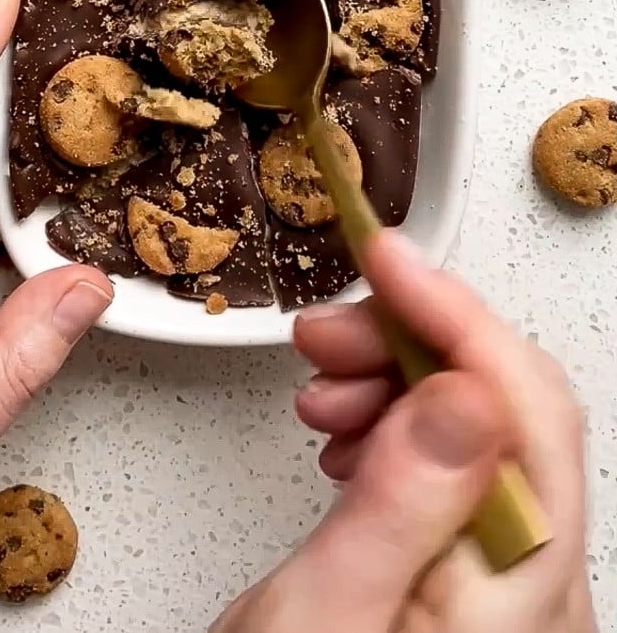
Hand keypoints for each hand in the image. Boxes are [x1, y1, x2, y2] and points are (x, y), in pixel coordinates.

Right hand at [213, 233, 594, 631]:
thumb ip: (401, 505)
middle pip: (508, 408)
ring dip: (398, 380)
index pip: (524, 409)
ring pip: (479, 427)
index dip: (455, 313)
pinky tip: (346, 431)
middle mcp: (538, 592)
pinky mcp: (471, 579)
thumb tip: (461, 389)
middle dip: (414, 342)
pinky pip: (454, 466)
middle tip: (327, 333)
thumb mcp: (320, 619)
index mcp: (521, 599)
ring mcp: (511, 587)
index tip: (383, 259)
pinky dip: (397, 424)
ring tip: (319, 388)